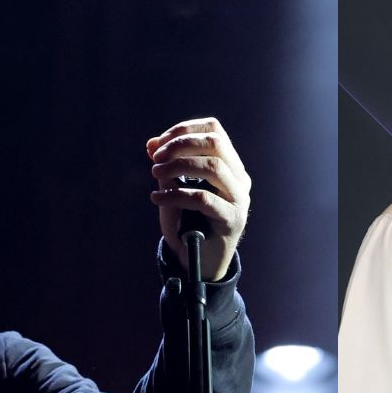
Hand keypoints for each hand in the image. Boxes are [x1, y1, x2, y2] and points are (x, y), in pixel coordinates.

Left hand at [146, 117, 248, 280]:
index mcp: (229, 164)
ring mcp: (239, 199)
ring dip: (178, 166)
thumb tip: (152, 144)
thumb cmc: (187, 222)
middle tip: (156, 159)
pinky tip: (157, 198)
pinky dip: (175, 195)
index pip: (214, 130)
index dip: (184, 130)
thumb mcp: (173, 188)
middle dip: (180, 145)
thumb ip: (167, 165)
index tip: (158, 144)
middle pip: (215, 144)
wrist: (198, 262)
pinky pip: (203, 199)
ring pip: (213, 167)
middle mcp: (239, 178)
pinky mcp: (232, 220)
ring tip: (155, 174)